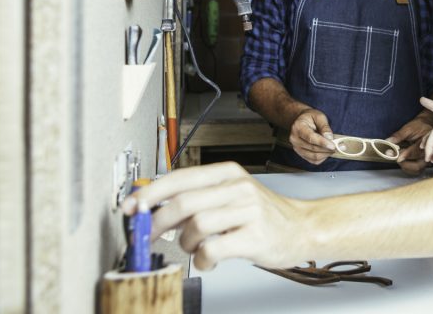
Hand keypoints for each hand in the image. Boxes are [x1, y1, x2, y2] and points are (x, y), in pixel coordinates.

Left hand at [122, 162, 307, 269]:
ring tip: (195, 248)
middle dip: (158, 223)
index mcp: (227, 173)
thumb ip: (197, 198)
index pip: (179, 178)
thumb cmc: (262, 214)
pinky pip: (213, 249)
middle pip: (183, 202)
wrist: (302, 227)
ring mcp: (248, 211)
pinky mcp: (254, 236)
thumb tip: (155, 208)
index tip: (131, 207)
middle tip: (150, 237)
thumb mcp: (231, 195)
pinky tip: (208, 260)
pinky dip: (202, 260)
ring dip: (186, 243)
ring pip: (196, 225)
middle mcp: (237, 187)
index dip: (150, 194)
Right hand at [289, 108, 334, 164]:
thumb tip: (329, 138)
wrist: (302, 121)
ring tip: (335, 149)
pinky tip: (328, 152)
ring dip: (326, 154)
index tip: (333, 145)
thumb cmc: (311, 117)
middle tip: (340, 147)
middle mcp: (295, 139)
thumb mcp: (319, 116)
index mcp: (298, 127)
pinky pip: (313, 161)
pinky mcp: (301, 154)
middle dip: (327, 149)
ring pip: (313, 156)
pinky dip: (322, 158)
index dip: (322, 143)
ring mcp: (296, 148)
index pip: (310, 138)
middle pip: (313, 148)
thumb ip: (324, 126)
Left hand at [386, 115, 432, 174]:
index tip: (398, 158)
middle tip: (394, 158)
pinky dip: (407, 168)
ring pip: (416, 170)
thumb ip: (399, 135)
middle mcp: (428, 153)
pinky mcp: (423, 163)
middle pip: (418, 165)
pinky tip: (402, 162)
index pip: (417, 152)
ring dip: (405, 166)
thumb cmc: (418, 127)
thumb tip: (387, 141)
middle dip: (405, 164)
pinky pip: (416, 170)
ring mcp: (427, 160)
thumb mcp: (408, 128)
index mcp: (427, 142)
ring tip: (397, 158)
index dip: (406, 155)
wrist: (425, 127)